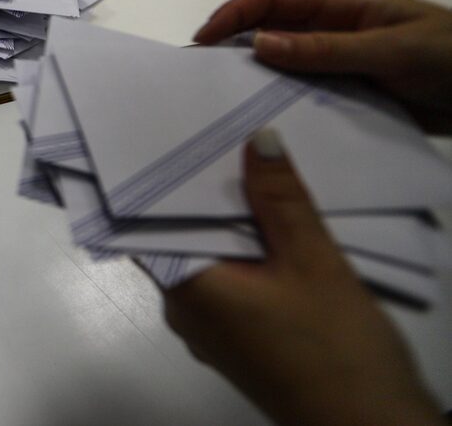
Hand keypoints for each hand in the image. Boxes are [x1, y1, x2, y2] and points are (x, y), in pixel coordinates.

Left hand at [163, 131, 442, 425]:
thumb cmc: (335, 348)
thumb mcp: (312, 261)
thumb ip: (280, 199)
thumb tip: (254, 139)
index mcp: (184, 289)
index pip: (148, 223)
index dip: (161, 180)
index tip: (171, 136)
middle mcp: (183, 311)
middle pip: (178, 238)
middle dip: (198, 196)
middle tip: (215, 138)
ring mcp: (209, 331)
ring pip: (207, 261)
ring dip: (225, 225)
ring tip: (244, 170)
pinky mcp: (238, 342)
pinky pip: (227, 284)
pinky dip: (242, 254)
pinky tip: (266, 226)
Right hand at [194, 0, 451, 131]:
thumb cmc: (450, 55)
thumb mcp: (390, 49)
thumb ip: (326, 50)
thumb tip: (257, 45)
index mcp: (342, 7)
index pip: (274, 0)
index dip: (234, 14)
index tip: (202, 41)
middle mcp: (336, 33)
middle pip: (272, 33)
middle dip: (234, 49)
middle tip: (201, 80)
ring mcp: (344, 65)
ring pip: (287, 69)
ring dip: (258, 83)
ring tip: (225, 108)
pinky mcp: (356, 96)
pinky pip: (311, 99)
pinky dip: (287, 108)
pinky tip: (271, 131)